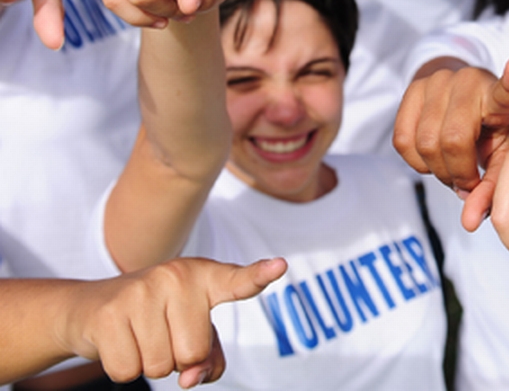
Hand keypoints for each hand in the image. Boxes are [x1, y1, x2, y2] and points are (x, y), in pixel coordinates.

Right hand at [63, 257, 285, 387]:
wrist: (90, 307)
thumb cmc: (156, 321)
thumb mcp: (190, 333)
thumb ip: (208, 359)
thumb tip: (189, 380)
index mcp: (203, 277)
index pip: (237, 281)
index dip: (259, 275)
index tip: (280, 266)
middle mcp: (175, 276)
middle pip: (193, 352)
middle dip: (177, 358)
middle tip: (160, 334)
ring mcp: (141, 291)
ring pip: (161, 366)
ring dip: (150, 363)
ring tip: (140, 335)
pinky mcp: (109, 314)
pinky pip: (128, 371)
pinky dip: (124, 367)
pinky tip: (119, 341)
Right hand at [394, 57, 508, 228]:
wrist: (466, 96)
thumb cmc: (493, 128)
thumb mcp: (504, 154)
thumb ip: (493, 188)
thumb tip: (469, 222)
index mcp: (500, 97)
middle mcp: (469, 82)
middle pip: (452, 140)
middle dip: (458, 173)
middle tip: (469, 182)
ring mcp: (438, 81)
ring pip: (425, 143)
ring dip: (438, 171)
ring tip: (454, 171)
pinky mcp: (413, 88)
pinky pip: (402, 140)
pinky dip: (416, 162)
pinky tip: (434, 158)